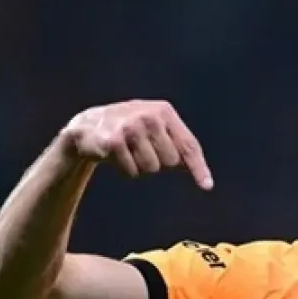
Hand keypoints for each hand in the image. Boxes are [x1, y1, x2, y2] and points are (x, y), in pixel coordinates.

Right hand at [60, 100, 212, 189]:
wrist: (90, 125)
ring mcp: (130, 127)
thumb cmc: (133, 131)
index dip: (199, 168)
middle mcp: (149, 116)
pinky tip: (116, 155)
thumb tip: (205, 179)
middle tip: (142, 150)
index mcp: (164, 112)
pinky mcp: (113, 141)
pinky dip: (126, 170)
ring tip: (129, 152)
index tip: (207, 186)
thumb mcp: (158, 132)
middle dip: (159, 163)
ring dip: (141, 167)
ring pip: (151, 168)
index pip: (188, 145)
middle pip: (171, 161)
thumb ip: (180, 149)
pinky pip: (132, 172)